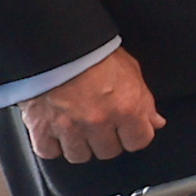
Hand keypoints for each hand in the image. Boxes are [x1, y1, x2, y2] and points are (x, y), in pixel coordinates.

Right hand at [18, 47, 164, 163]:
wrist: (54, 40)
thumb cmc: (92, 50)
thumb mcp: (130, 69)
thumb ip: (144, 100)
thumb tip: (154, 122)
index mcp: (126, 107)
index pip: (139, 141)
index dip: (134, 135)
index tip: (128, 130)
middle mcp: (99, 121)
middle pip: (108, 151)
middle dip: (107, 140)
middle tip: (100, 123)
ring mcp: (69, 127)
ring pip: (79, 155)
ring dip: (80, 145)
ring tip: (78, 127)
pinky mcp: (41, 127)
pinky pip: (48, 152)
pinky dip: (52, 144)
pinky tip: (56, 131)